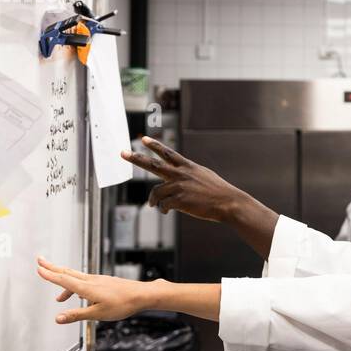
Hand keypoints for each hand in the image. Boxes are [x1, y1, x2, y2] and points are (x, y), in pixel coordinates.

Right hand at [37, 257, 155, 323]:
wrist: (142, 295)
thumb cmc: (122, 304)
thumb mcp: (97, 314)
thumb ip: (76, 315)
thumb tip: (58, 318)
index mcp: (87, 288)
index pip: (63, 280)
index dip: (49, 275)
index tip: (38, 269)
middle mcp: (91, 280)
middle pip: (67, 273)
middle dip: (52, 267)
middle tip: (40, 260)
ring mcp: (98, 280)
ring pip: (76, 277)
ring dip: (63, 280)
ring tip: (58, 296)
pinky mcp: (104, 282)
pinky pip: (85, 281)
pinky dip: (76, 286)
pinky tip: (79, 296)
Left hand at [122, 137, 244, 223]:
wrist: (228, 202)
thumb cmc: (218, 192)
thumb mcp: (204, 176)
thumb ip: (190, 174)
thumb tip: (178, 177)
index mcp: (188, 167)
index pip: (167, 153)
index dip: (155, 145)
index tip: (143, 139)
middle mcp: (181, 174)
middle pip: (153, 164)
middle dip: (136, 158)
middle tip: (122, 153)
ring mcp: (179, 186)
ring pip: (156, 191)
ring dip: (153, 200)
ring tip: (153, 204)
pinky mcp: (179, 200)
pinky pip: (163, 205)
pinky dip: (163, 209)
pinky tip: (167, 211)